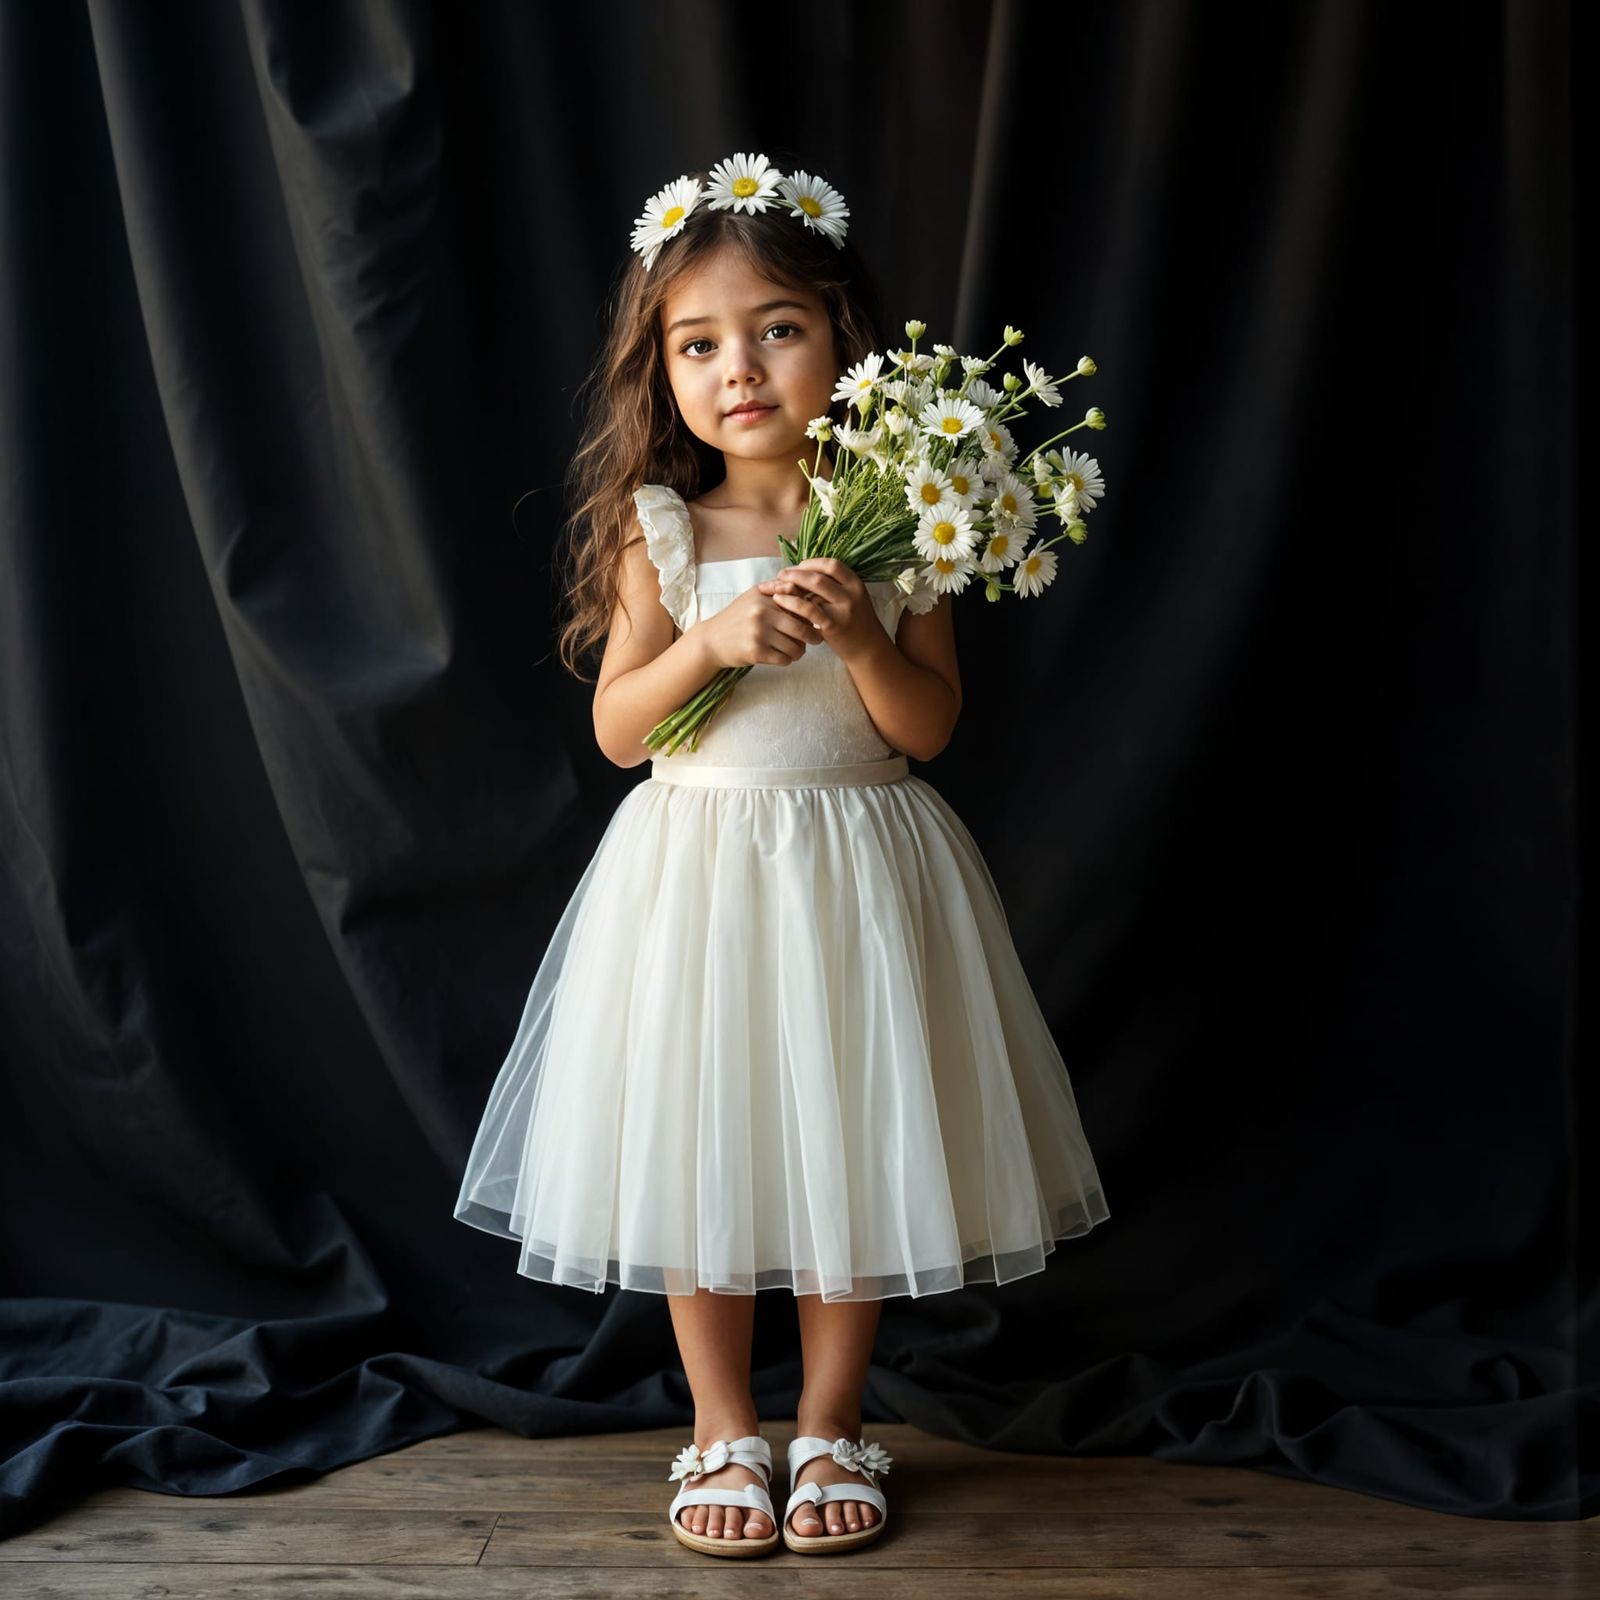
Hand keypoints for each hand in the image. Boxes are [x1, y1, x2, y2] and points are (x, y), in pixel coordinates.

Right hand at [697, 584, 824, 670]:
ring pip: (795, 647)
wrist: (712, 640)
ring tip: (796, 650)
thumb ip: (777, 588)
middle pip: (802, 628)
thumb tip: (803, 586)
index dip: (813, 615)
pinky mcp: (756, 652)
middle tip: (815, 640)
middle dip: (813, 637)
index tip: (816, 620)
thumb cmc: (737, 617)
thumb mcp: (754, 596)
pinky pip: (784, 659)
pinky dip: (787, 660)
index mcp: (765, 597)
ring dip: (800, 651)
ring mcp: (759, 633)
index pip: (800, 605)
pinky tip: (782, 656)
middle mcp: (762, 613)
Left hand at [756, 559, 880, 664]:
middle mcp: (851, 594)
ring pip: (815, 587)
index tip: (797, 567)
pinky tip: (781, 601)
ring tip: (777, 587)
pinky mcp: (833, 625)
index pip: (831, 564)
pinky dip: (793, 603)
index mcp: (855, 583)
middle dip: (796, 573)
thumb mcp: (851, 598)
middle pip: (820, 574)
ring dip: (792, 584)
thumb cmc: (853, 622)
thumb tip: (804, 572)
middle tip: (780, 575)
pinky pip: (809, 609)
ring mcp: (843, 609)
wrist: (867, 649)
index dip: (811, 563)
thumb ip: (833, 586)